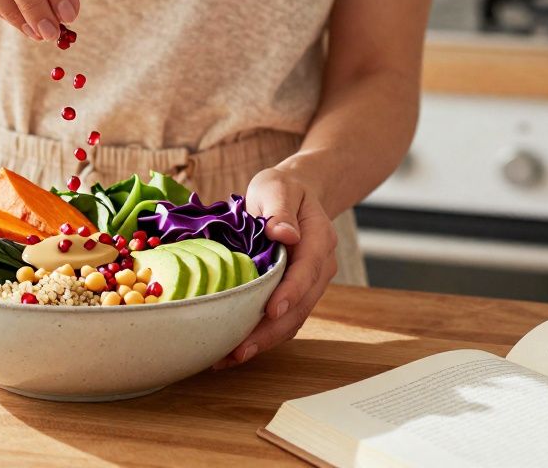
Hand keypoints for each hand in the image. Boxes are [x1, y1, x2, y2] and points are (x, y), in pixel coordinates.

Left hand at [214, 167, 338, 368]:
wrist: (295, 195)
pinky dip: (260, 337)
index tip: (271, 311)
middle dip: (270, 332)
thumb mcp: (278, 187)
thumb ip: (281, 209)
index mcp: (318, 241)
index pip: (307, 271)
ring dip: (263, 342)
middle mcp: (319, 269)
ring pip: (291, 321)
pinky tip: (232, 350)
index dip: (290, 293)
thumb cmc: (283, 189)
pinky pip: (282, 321)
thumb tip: (284, 234)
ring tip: (228, 359)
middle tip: (239, 350)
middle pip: (300, 307)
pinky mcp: (294, 295)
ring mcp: (308, 285)